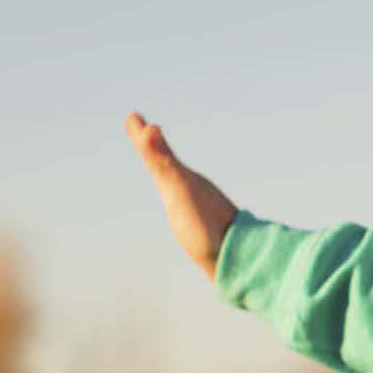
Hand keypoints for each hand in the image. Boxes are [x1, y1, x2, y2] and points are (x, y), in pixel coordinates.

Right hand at [125, 112, 238, 279]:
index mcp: (182, 178)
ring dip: (168, 169)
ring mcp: (199, 205)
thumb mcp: (180, 189)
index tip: (133, 116)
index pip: (157, 152)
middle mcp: (192, 188)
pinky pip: (188, 201)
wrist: (240, 256)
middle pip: (168, 163)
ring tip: (163, 163)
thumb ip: (163, 161)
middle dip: (153, 147)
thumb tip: (151, 128)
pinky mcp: (203, 225)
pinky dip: (180, 192)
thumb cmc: (205, 224)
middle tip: (144, 128)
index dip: (143, 137)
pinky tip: (184, 201)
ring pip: (179, 181)